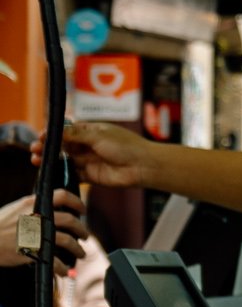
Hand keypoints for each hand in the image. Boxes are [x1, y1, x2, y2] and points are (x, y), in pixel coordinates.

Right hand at [0, 190, 87, 275]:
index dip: (77, 202)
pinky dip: (61, 267)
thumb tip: (48, 207)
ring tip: (81, 254)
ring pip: (67, 241)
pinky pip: (54, 261)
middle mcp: (39, 217)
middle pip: (70, 221)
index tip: (82, 210)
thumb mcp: (15, 208)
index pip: (63, 196)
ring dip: (78, 249)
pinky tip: (62, 271)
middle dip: (82, 229)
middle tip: (85, 236)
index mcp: (34, 203)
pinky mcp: (33, 252)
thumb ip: (33, 207)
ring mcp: (37, 235)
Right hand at [37, 122, 158, 191]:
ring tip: (36, 161)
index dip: (53, 134)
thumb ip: (76, 135)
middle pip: (63, 146)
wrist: (142, 166)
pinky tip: (48, 174)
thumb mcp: (98, 136)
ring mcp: (88, 160)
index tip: (41, 136)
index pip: (67, 130)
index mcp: (91, 131)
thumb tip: (56, 131)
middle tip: (34, 150)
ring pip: (64, 160)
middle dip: (47, 147)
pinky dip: (60, 174)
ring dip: (50, 161)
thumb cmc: (125, 146)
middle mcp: (88, 145)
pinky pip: (72, 174)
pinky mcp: (90, 175)